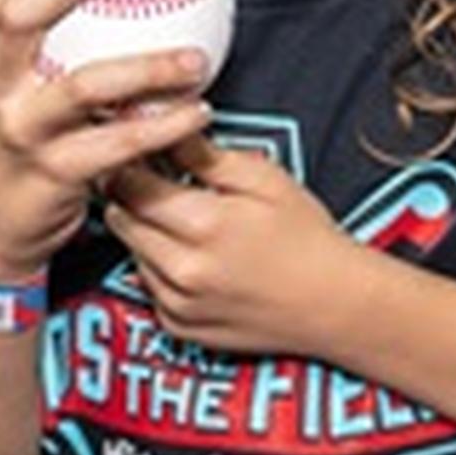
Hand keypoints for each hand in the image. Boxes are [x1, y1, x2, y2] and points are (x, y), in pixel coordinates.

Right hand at [0, 0, 216, 281]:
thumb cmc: (25, 138)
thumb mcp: (18, 81)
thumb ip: (50, 35)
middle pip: (21, 15)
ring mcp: (20, 129)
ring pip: (83, 86)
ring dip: (147, 65)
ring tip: (197, 56)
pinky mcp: (52, 173)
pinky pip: (118, 143)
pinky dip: (164, 126)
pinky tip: (199, 111)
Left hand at [102, 137, 361, 357]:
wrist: (334, 304)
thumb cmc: (307, 238)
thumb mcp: (263, 178)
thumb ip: (204, 154)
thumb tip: (163, 128)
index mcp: (203, 224)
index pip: (129, 182)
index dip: (129, 160)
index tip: (138, 150)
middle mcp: (182, 269)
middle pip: (121, 218)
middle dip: (131, 194)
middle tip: (156, 179)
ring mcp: (178, 303)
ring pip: (131, 251)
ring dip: (145, 231)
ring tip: (183, 219)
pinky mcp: (179, 326)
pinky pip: (147, 286)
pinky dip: (159, 267)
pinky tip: (192, 256)